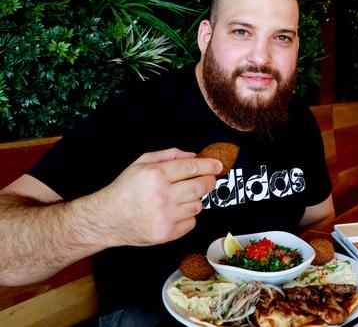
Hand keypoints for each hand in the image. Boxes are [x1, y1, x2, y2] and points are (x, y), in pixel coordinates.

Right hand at [94, 148, 220, 246]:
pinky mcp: (167, 232)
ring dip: (194, 200)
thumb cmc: (125, 190)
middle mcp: (162, 196)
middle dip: (208, 181)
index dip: (209, 165)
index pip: (193, 167)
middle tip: (207, 179)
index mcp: (156, 175)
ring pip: (198, 205)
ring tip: (179, 197)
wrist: (108, 218)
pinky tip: (174, 212)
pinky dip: (187, 216)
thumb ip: (169, 155)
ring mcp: (166, 216)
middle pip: (201, 186)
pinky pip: (191, 222)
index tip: (218, 165)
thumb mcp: (141, 163)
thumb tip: (194, 156)